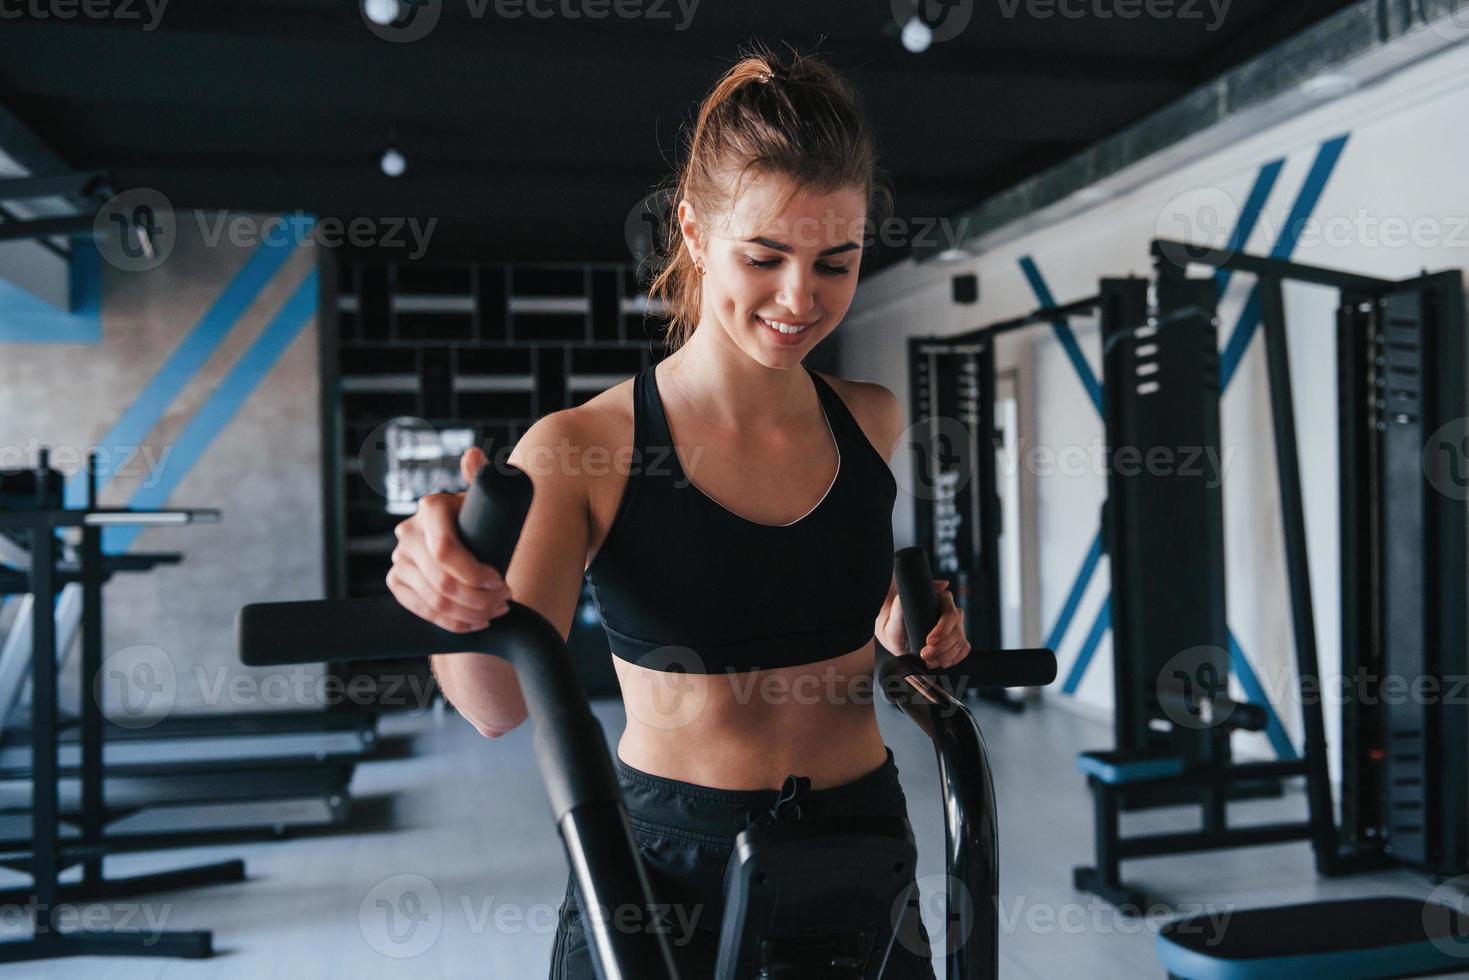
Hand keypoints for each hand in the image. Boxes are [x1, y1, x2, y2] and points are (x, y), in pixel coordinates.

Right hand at [385, 447, 513, 632]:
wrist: (463, 539)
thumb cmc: (480, 516)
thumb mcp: (485, 498)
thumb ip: (483, 476)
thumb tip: (472, 456)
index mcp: (430, 508)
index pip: (445, 550)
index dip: (474, 573)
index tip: (501, 581)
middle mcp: (407, 532)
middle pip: (442, 581)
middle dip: (479, 597)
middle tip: (506, 600)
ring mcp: (399, 560)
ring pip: (435, 600)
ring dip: (470, 612)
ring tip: (497, 611)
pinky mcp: (397, 582)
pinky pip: (422, 611)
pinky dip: (452, 623)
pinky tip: (475, 622)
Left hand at [877, 579, 971, 668]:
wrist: (894, 635)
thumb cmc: (895, 620)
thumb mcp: (898, 609)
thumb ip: (916, 595)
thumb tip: (943, 584)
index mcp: (941, 599)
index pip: (950, 614)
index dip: (942, 630)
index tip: (929, 641)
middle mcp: (950, 611)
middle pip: (957, 632)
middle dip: (942, 647)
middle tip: (925, 655)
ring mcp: (955, 626)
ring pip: (960, 642)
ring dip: (945, 656)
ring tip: (928, 661)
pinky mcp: (956, 639)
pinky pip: (964, 649)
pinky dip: (953, 658)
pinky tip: (940, 662)